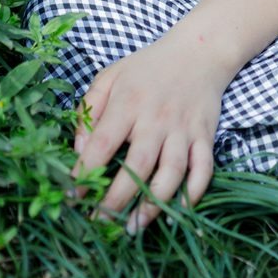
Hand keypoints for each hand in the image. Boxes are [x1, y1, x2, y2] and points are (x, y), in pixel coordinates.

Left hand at [70, 38, 224, 233]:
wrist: (198, 50)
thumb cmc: (147, 67)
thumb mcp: (111, 76)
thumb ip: (89, 109)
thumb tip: (78, 151)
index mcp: (128, 102)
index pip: (102, 143)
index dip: (86, 172)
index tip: (72, 196)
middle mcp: (156, 118)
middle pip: (137, 165)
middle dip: (117, 199)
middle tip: (100, 222)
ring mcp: (183, 128)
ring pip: (171, 172)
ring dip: (153, 204)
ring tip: (133, 227)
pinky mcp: (205, 136)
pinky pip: (203, 169)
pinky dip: (193, 193)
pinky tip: (178, 211)